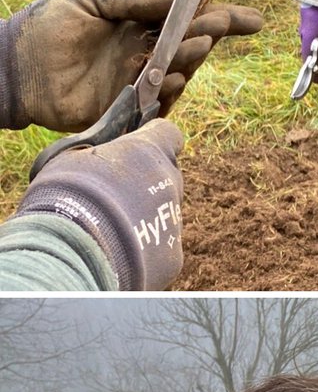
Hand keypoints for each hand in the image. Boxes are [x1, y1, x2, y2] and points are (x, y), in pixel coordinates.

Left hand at [0, 0, 261, 132]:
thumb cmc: (46, 26)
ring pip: (180, 72)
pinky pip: (160, 102)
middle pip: (191, 45)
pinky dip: (169, 90)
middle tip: (219, 28)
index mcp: (137, 21)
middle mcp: (144, 51)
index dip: (221, 19)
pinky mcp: (130, 108)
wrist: (16, 69)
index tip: (252, 21)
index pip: (187, 18)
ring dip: (189, 59)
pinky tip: (170, 78)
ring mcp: (139, 81)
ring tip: (194, 44)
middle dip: (209, 34)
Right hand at [14, 119, 183, 289]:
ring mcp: (175, 222)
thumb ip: (102, 159)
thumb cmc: (69, 193)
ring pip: (163, 216)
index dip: (156, 141)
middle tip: (113, 198)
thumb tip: (104, 165)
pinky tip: (116, 256)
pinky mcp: (173, 256)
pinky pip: (160, 249)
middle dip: (146, 185)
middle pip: (166, 179)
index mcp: (149, 152)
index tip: (140, 150)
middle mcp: (171, 184)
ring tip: (109, 231)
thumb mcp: (75, 159)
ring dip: (143, 221)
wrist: (80, 247)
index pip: (169, 135)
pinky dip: (142, 252)